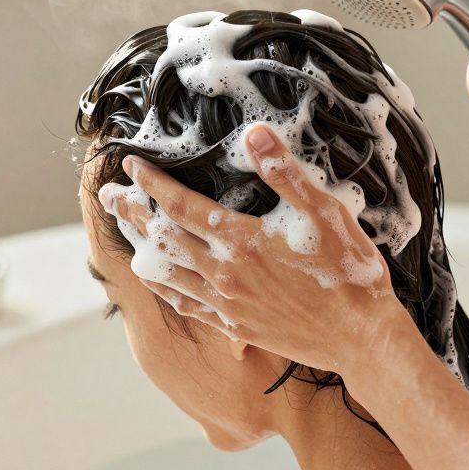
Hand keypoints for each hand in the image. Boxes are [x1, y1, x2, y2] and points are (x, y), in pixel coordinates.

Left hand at [100, 124, 410, 374]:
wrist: (361, 338)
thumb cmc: (348, 272)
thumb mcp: (325, 212)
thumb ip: (286, 172)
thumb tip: (255, 131)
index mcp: (241, 240)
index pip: (182, 205)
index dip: (152, 183)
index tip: (130, 164)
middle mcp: (224, 273)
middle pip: (164, 238)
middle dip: (133, 212)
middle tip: (106, 196)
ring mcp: (226, 304)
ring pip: (169, 273)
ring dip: (142, 249)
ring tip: (124, 234)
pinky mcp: (235, 327)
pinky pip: (186, 305)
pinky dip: (165, 288)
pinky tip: (158, 282)